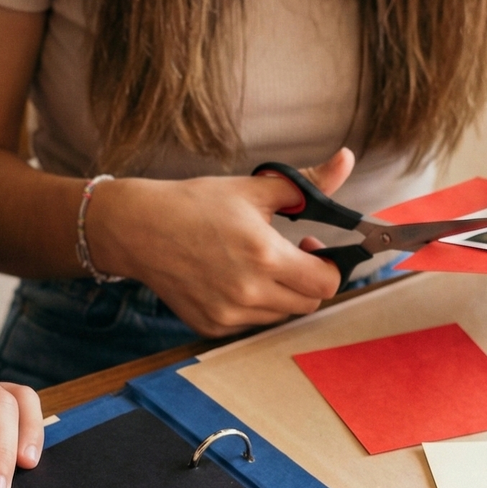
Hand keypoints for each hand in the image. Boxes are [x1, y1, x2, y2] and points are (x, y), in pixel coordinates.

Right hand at [85, 149, 355, 336]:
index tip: (311, 246)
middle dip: (306, 280)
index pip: (326, 283)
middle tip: (288, 254)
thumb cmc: (194, 205)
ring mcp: (229, 314)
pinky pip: (250, 324)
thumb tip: (346, 160)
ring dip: (280, 293)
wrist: (140, 230)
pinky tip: (232, 279)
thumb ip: (306, 184)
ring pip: (279, 315)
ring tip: (256, 265)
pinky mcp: (212, 326)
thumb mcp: (252, 189)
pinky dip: (252, 306)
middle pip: (307, 304)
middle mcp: (249, 293)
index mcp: (264, 255)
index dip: (328, 265)